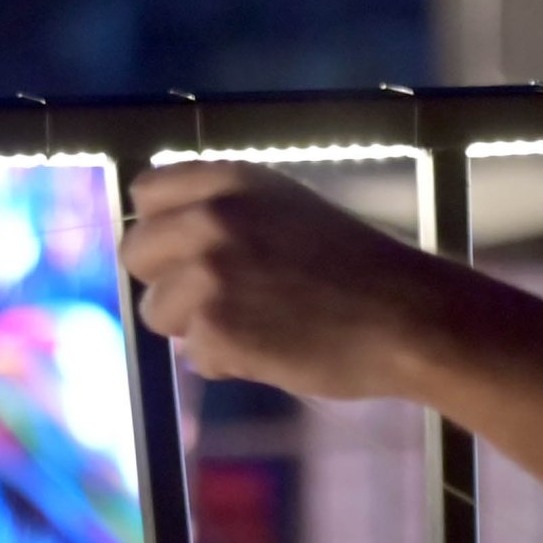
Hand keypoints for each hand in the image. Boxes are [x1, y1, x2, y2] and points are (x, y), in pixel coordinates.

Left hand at [120, 163, 447, 401]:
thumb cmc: (353, 268)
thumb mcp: (285, 210)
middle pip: (136, 253)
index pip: (146, 194)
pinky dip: (227, 362)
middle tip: (213, 301)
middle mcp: (210, 217)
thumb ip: (225, 215)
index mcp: (229, 180)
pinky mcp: (215, 326)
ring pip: (156, 312)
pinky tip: (272, 351)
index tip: (182, 254)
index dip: (161, 230)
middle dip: (167, 282)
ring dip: (195, 328)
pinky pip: (194, 354)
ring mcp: (209, 272)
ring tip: (255, 327)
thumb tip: (167, 244)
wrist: (407, 315)